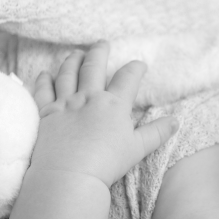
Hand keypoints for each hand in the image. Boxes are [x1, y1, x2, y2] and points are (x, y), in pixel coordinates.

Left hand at [30, 42, 177, 185]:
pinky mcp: (45, 114)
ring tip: (76, 54)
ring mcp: (64, 104)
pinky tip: (45, 74)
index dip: (135, 68)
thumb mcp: (137, 149)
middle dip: (99, 52)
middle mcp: (88, 98)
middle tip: (102, 43)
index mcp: (113, 105)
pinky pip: (43, 90)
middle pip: (93, 67)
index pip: (127, 78)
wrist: (70, 176)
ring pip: (67, 73)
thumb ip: (157, 133)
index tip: (139, 64)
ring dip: (72, 61)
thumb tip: (176, 121)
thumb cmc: (106, 164)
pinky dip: (44, 80)